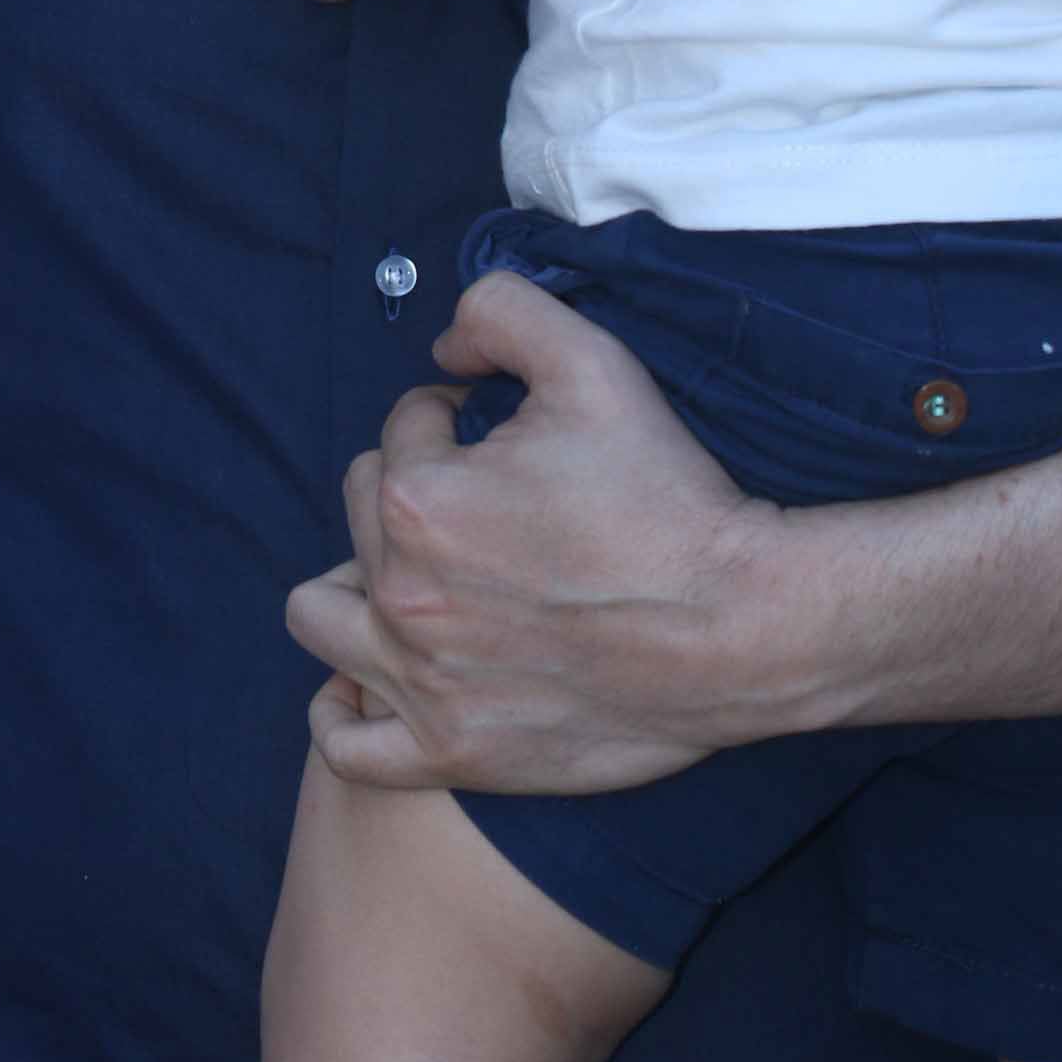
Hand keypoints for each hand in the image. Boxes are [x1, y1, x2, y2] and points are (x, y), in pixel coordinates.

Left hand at [284, 269, 787, 793]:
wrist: (739, 626)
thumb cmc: (668, 497)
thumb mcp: (593, 360)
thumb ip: (501, 310)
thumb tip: (446, 343)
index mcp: (420, 498)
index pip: (405, 425)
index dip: (457, 415)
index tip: (511, 439)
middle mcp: (401, 592)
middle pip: (361, 506)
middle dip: (412, 485)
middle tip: (488, 500)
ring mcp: (420, 682)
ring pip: (322, 612)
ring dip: (359, 580)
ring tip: (423, 573)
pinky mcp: (450, 751)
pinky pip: (347, 743)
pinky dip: (346, 707)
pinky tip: (377, 674)